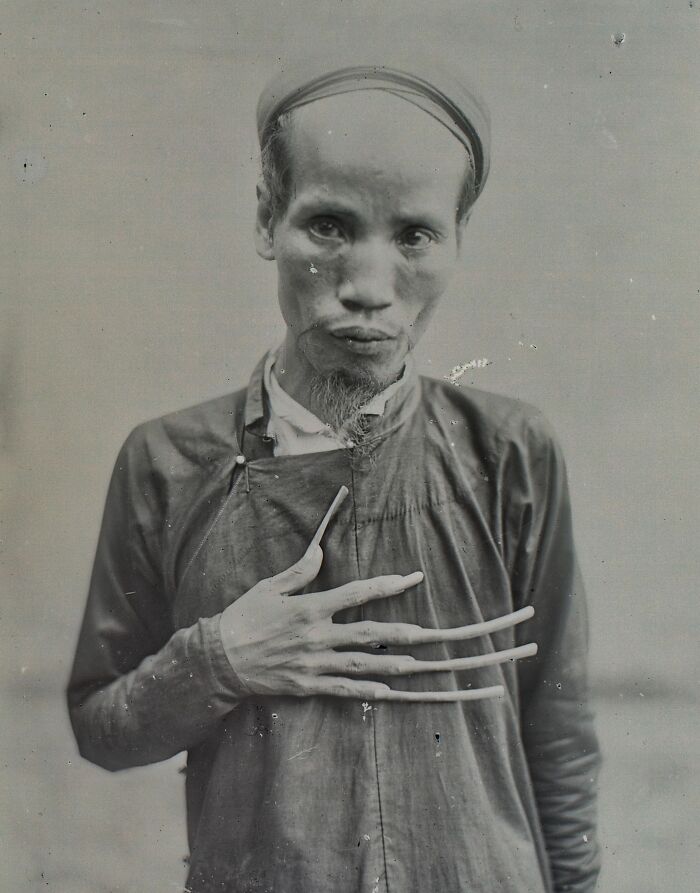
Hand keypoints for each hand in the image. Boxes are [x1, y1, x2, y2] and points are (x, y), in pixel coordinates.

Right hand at [218, 542, 535, 702]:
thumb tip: (322, 550)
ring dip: (404, 664)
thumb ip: (300, 570)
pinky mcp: (310, 686)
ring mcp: (317, 664)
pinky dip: (371, 691)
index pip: (357, 594)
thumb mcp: (269, 587)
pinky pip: (346, 690)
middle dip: (412, 632)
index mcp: (311, 607)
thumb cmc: (245, 617)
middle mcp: (319, 636)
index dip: (388, 585)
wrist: (218, 660)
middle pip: (374, 633)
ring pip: (368, 664)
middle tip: (444, 633)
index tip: (415, 578)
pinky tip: (396, 692)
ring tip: (434, 664)